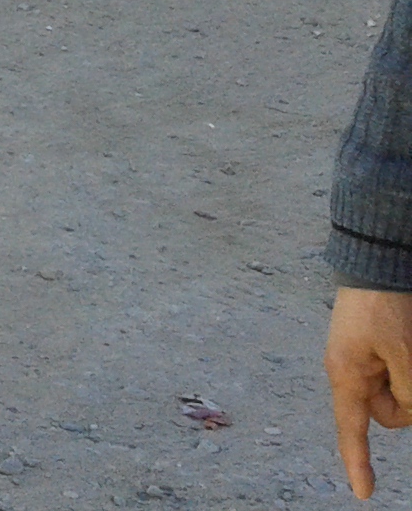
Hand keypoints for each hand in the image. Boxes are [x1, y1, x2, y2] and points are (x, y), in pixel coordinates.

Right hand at [328, 286, 411, 495]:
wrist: (375, 263)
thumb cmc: (386, 307)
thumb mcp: (405, 353)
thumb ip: (409, 391)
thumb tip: (410, 413)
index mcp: (347, 376)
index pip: (352, 431)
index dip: (358, 463)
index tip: (364, 494)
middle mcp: (348, 373)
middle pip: (386, 413)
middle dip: (407, 402)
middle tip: (411, 363)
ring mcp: (359, 361)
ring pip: (395, 394)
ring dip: (408, 380)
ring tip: (408, 348)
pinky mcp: (370, 350)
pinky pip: (393, 375)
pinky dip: (404, 368)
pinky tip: (404, 344)